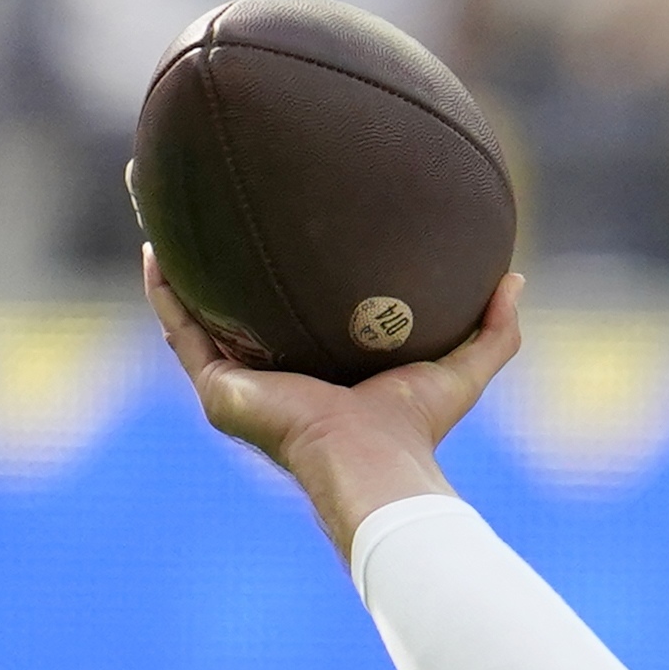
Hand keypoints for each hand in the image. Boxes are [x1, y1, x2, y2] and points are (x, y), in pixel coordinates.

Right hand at [147, 246, 520, 555]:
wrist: (372, 461)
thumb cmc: (416, 427)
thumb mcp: (463, 369)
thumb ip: (493, 330)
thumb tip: (515, 279)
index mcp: (319, 371)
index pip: (293, 317)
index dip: (282, 276)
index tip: (280, 229)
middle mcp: (272, 377)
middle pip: (234, 308)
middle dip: (215, 264)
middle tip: (205, 208)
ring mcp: (239, 384)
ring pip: (193, 313)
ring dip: (174, 266)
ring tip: (158, 213)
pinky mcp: (218, 388)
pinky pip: (180, 331)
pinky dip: (164, 292)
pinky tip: (153, 249)